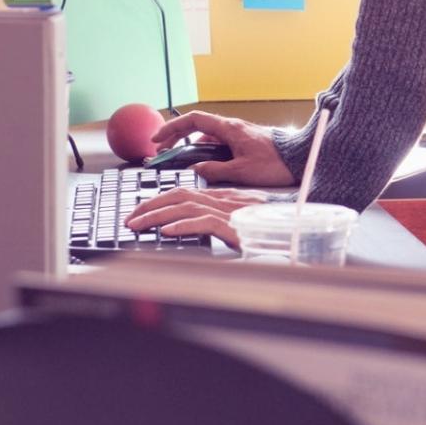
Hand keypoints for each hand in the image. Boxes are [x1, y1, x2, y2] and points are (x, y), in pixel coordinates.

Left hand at [123, 184, 265, 247]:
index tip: (140, 210)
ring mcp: (231, 213)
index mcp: (225, 198)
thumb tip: (186, 226)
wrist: (295, 232)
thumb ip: (217, 220)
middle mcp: (225, 201)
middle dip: (151, 205)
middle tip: (130, 218)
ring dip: (158, 216)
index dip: (159, 200)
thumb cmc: (270, 230)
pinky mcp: (236, 227)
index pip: (185, 192)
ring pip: (187, 207)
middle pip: (181, 196)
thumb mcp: (240, 222)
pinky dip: (184, 225)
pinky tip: (168, 231)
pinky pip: (205, 223)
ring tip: (139, 225)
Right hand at [149, 110, 295, 187]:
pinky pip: (219, 144)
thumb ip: (214, 170)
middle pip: (197, 127)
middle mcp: (232, 128)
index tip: (157, 139)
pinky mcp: (245, 143)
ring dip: (191, 146)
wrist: (302, 157)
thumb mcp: (241, 171)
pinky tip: (203, 165)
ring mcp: (239, 134)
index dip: (172, 128)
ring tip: (178, 161)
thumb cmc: (276, 163)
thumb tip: (194, 171)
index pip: (193, 121)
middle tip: (161, 150)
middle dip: (176, 136)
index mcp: (229, 129)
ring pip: (208, 137)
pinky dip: (206, 151)